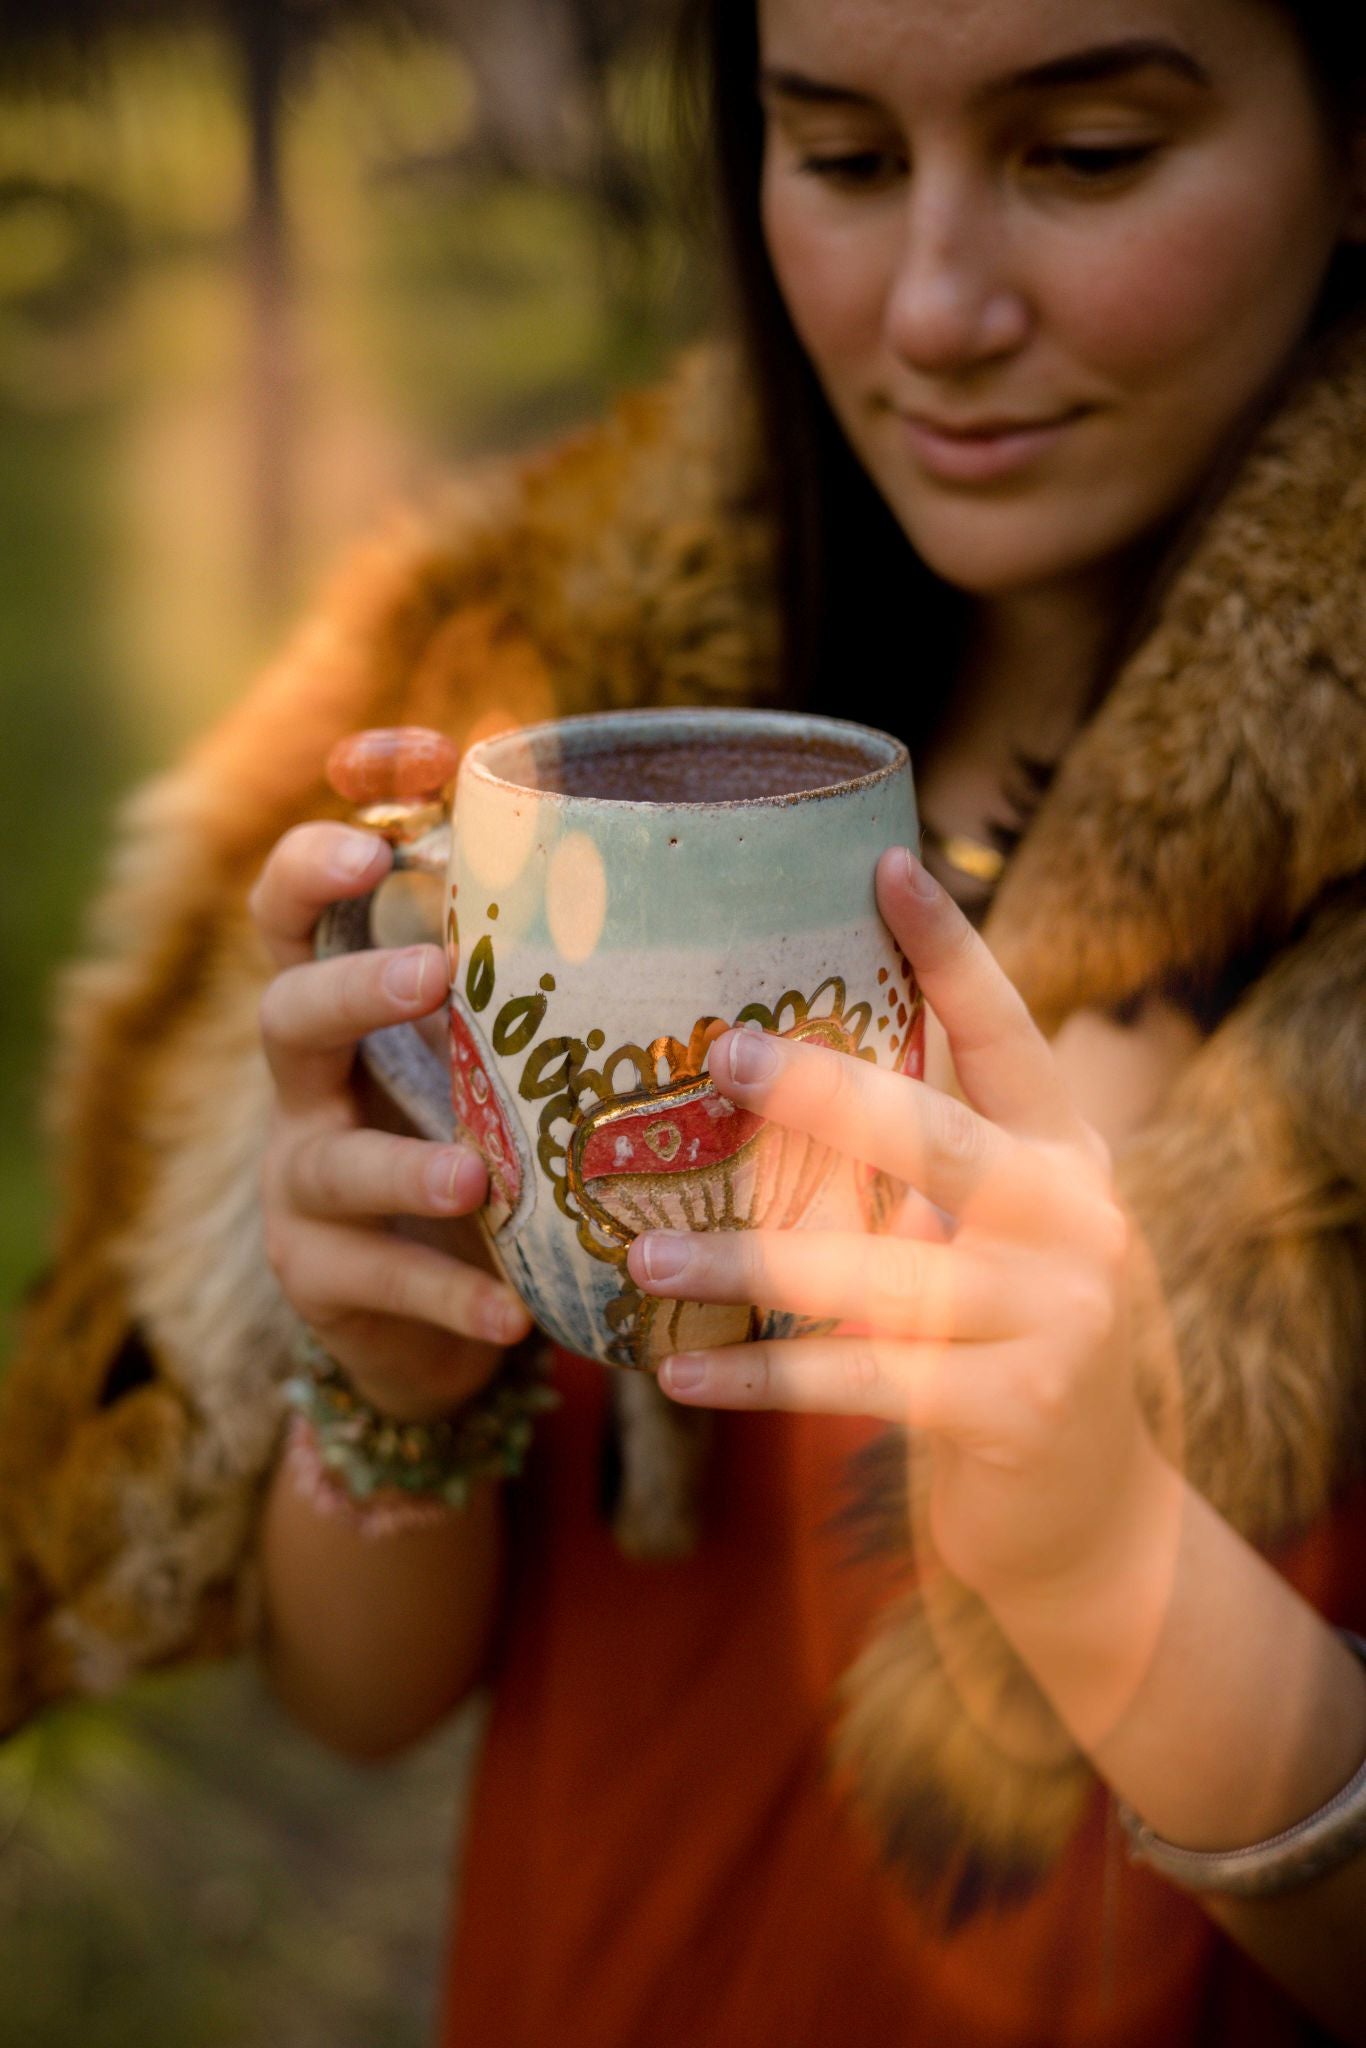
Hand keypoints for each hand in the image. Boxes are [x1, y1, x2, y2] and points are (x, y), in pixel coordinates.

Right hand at [250, 821, 531, 1422]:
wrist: (434, 1311)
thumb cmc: (495, 1139)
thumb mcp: (515, 1047)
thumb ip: (569, 968)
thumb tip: (728, 865)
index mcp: (351, 997)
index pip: (305, 893)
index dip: (334, 830)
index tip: (413, 766)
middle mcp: (311, 1079)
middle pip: (285, 1003)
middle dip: (354, 979)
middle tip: (436, 968)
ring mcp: (305, 1179)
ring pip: (328, 1157)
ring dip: (405, 1163)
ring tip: (477, 1174)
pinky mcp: (321, 1276)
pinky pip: (378, 1282)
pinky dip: (448, 1300)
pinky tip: (512, 1318)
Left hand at [626, 847, 1168, 1606]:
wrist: (1090, 1513)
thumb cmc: (1004, 1343)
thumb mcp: (990, 1238)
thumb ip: (920, 1173)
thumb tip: (771, 1086)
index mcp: (1064, 1154)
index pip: (1010, 1033)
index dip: (951, 949)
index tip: (885, 862)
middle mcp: (1073, 1219)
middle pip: (935, 1134)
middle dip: (823, 1093)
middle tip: (721, 1057)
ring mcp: (1055, 1316)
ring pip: (873, 1271)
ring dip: (744, 1264)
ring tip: (639, 1255)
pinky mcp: (1013, 1410)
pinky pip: (855, 1382)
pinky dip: (759, 1376)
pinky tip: (675, 1371)